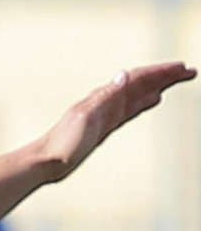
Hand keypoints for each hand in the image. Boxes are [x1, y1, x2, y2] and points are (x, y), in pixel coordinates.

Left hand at [35, 60, 193, 181]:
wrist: (44, 162)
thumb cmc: (63, 144)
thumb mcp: (86, 118)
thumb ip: (105, 97)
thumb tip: (124, 74)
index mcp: (104, 97)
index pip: (138, 79)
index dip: (160, 73)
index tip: (182, 68)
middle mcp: (106, 102)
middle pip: (141, 83)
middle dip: (165, 77)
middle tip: (189, 72)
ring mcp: (105, 114)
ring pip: (138, 94)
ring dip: (158, 85)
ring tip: (177, 80)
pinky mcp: (103, 127)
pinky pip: (130, 110)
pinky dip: (144, 101)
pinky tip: (153, 100)